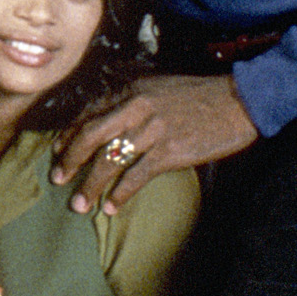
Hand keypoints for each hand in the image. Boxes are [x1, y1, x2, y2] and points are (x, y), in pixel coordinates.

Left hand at [51, 73, 258, 210]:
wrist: (239, 101)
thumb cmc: (201, 96)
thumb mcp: (160, 88)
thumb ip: (134, 102)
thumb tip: (110, 123)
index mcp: (132, 91)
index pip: (89, 113)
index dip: (70, 135)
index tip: (58, 152)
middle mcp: (137, 107)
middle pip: (90, 135)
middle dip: (70, 159)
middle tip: (57, 178)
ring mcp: (153, 129)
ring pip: (110, 159)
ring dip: (91, 184)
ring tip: (79, 203)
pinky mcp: (170, 150)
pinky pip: (136, 175)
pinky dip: (121, 193)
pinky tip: (112, 207)